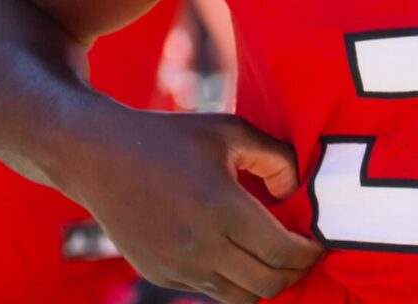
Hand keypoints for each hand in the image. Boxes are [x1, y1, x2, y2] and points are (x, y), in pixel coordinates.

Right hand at [65, 111, 321, 303]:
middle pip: (267, 284)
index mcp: (222, 207)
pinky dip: (232, 282)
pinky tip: (239, 257)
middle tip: (304, 257)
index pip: (282, 253)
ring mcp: (177, 266)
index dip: (308, 254)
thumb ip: (276, 158)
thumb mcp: (230, 131)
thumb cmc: (170, 137)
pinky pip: (210, 291)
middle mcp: (200, 245)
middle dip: (293, 274)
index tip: (318, 245)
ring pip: (240, 297)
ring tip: (274, 261)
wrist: (99, 157)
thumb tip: (293, 193)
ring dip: (264, 284)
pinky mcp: (160, 275)